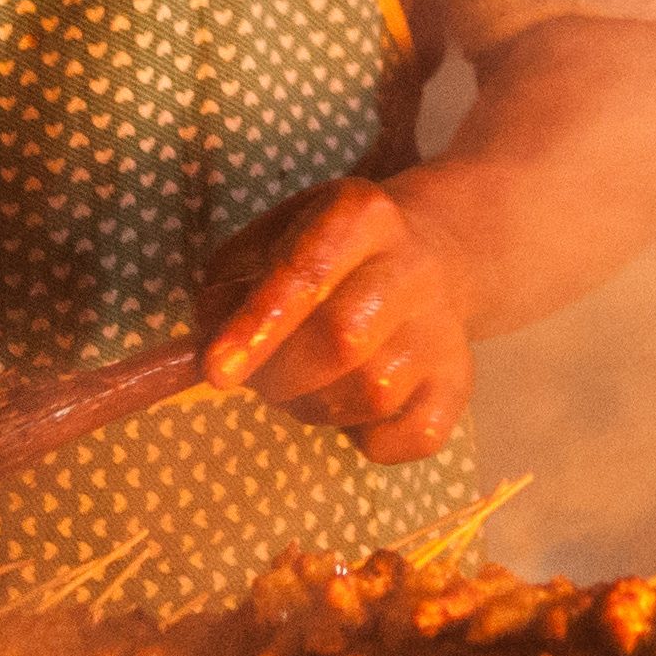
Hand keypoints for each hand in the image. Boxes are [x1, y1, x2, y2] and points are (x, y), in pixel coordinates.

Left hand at [197, 178, 474, 465]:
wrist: (434, 253)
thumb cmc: (328, 252)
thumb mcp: (272, 238)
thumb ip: (227, 289)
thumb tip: (195, 357)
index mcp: (360, 216)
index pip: (307, 272)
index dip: (257, 325)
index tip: (214, 372)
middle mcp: (412, 267)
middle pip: (343, 339)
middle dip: (278, 375)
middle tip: (251, 377)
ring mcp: (444, 329)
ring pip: (372, 393)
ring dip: (312, 407)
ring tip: (300, 384)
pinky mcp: (459, 384)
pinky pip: (408, 438)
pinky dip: (366, 439)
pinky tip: (351, 408)